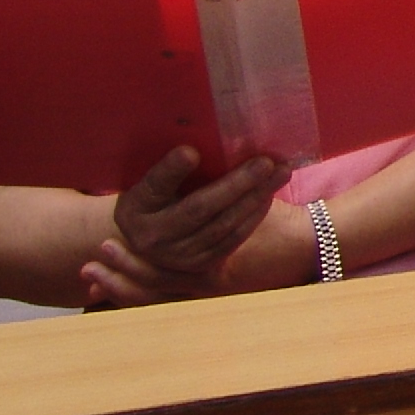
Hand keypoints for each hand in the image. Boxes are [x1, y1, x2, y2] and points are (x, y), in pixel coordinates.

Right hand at [80, 145, 286, 301]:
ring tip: (280, 172)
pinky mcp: (200, 266)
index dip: (171, 170)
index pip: (155, 186)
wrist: (152, 239)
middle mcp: (152, 238)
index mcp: (134, 209)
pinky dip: (254, 215)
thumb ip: (170, 169)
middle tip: (265, 161)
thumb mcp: (152, 181)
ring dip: (255, 197)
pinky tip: (269, 194)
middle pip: (198, 209)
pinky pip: (232, 239)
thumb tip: (194, 148)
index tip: (190, 152)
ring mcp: (177, 257)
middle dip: (236, 184)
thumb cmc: (157, 197)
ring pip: (222, 226)